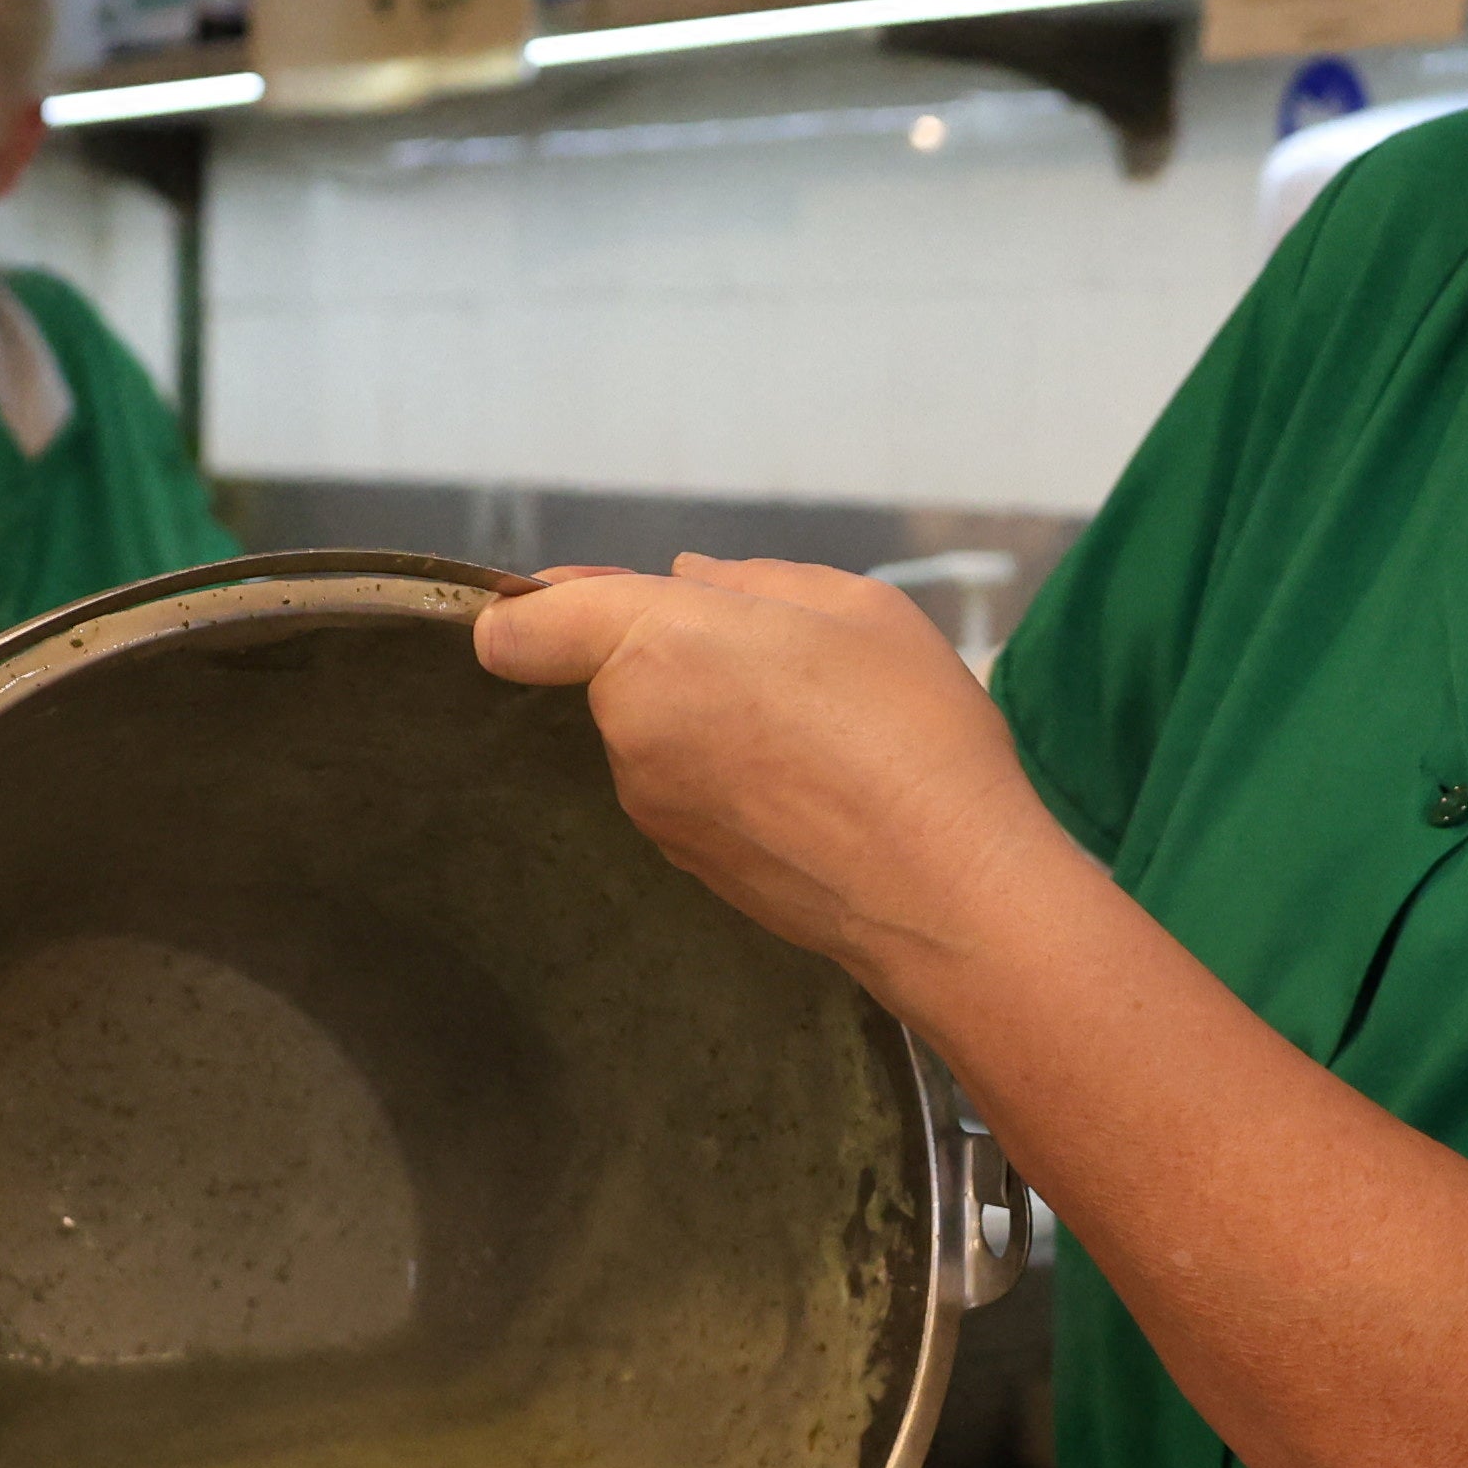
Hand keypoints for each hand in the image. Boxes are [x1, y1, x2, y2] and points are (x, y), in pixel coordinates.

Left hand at [469, 557, 1055, 995]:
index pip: (522, 628)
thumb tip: (691, 579)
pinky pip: (691, 790)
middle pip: (614, 672)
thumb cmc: (910, 733)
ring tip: (817, 728)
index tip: (582, 601)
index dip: (535, 607)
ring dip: (712, 719)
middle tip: (782, 658)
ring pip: (658, 734)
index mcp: (656, 646)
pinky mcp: (688, 863)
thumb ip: (753, 580)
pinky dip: (733, 777)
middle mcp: (633, 733)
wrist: (946, 889)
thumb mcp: (853, 606)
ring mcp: (655, 808)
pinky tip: (814, 783)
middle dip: (677, 654)